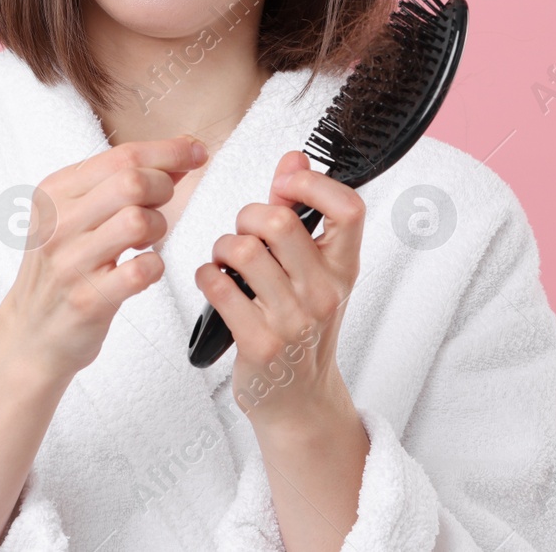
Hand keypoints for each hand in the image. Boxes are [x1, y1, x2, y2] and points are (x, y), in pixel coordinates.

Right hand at [0, 135, 206, 380]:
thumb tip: (180, 153)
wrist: (30, 332)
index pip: (121, 156)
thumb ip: (121, 182)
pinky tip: (143, 269)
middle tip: (161, 206)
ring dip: (159, 228)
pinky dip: (155, 267)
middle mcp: (58, 223)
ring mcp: (71, 262)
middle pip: (132, 182)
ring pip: (139, 221)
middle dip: (163, 189)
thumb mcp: (75, 214)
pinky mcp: (89, 299)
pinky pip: (142, 270)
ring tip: (146, 241)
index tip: (195, 152)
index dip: (168, 151)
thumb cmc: (61, 268)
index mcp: (55, 192)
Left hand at [194, 150, 364, 429]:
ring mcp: (293, 321)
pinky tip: (214, 282)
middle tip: (243, 229)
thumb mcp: (315, 271)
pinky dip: (207, 276)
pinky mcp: (259, 343)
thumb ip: (303, 213)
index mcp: (342, 268)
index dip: (313, 184)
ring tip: (226, 259)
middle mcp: (324, 293)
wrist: (298, 398)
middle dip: (247, 214)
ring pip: (244, 251)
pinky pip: (219, 286)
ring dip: (223, 247)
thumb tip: (294, 158)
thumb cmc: (302, 326)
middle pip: (280, 221)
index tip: (287, 183)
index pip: (349, 209)